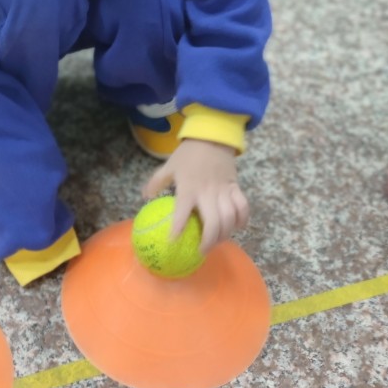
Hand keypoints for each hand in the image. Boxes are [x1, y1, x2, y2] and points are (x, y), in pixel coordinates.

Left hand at [143, 139, 248, 253]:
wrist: (212, 136)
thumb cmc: (188, 154)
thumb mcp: (169, 166)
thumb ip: (157, 182)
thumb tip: (145, 196)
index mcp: (188, 188)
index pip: (182, 212)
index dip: (177, 229)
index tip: (172, 243)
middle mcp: (207, 192)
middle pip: (213, 223)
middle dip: (209, 241)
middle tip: (201, 251)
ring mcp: (224, 190)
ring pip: (230, 218)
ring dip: (225, 234)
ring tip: (217, 242)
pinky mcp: (236, 187)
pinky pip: (243, 207)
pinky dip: (242, 220)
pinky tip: (237, 228)